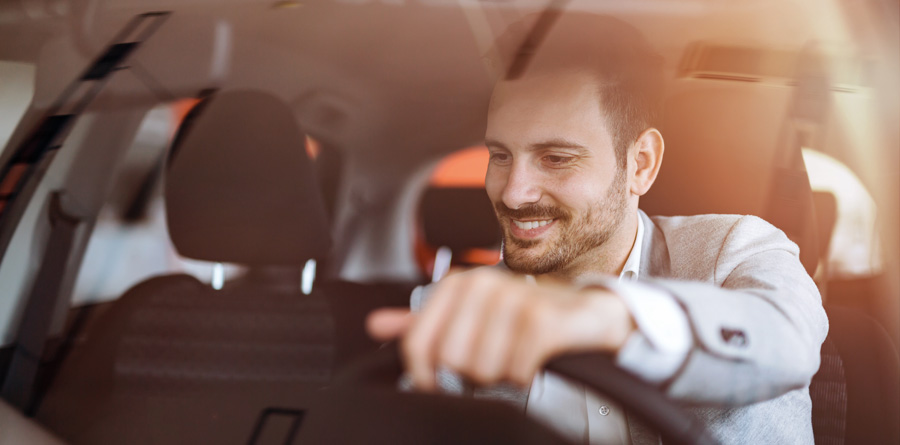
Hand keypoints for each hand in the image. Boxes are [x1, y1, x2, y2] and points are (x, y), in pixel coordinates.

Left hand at [366, 268, 633, 390]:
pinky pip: (515, 371)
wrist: (586, 315)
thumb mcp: (470, 315)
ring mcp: (513, 298)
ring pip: (482, 370)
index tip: (438, 383)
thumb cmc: (524, 318)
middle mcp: (483, 283)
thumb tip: (375, 324)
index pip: (417, 345)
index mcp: (458, 283)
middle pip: (450, 362)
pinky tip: (535, 360)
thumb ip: (423, 322)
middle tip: (495, 359)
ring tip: (516, 356)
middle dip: (473, 373)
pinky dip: (525, 375)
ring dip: (502, 375)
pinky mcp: (541, 319)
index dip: (424, 376)